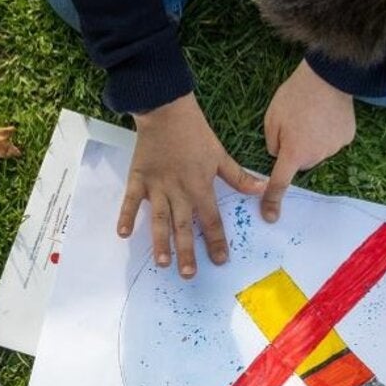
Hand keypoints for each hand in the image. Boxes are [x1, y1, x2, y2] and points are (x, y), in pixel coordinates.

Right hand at [121, 93, 265, 278]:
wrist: (167, 110)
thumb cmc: (195, 133)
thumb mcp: (220, 154)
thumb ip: (238, 177)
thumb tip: (263, 189)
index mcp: (200, 186)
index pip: (211, 220)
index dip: (216, 241)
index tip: (220, 261)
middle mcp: (179, 191)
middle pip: (184, 227)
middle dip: (187, 252)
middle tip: (188, 274)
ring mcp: (157, 186)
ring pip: (159, 219)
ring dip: (160, 242)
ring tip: (162, 263)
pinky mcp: (138, 178)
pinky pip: (130, 200)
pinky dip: (125, 216)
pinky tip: (123, 234)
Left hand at [261, 60, 355, 221]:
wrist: (328, 77)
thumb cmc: (295, 96)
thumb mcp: (271, 118)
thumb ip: (272, 144)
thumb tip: (280, 156)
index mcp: (293, 153)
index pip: (280, 183)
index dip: (272, 200)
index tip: (270, 217)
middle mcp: (315, 156)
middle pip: (300, 162)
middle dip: (294, 150)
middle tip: (294, 124)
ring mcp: (334, 148)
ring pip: (316, 153)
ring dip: (311, 141)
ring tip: (311, 115)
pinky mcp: (347, 138)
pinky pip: (331, 142)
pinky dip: (327, 133)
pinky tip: (326, 115)